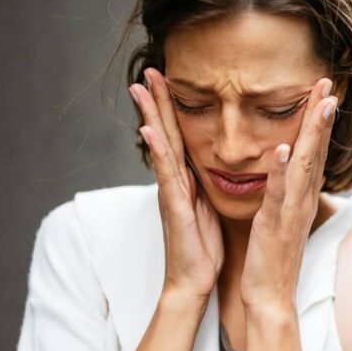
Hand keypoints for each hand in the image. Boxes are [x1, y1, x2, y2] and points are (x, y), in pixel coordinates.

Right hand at [131, 68, 223, 300]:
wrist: (194, 281)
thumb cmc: (203, 247)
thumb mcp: (208, 207)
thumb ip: (205, 184)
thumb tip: (211, 165)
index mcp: (187, 179)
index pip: (180, 135)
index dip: (174, 107)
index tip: (169, 77)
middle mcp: (175, 180)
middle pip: (166, 132)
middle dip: (157, 100)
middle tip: (148, 69)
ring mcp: (171, 192)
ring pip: (161, 145)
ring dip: (150, 114)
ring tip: (141, 86)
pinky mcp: (174, 207)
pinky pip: (166, 174)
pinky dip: (157, 151)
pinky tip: (149, 130)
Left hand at [240, 78, 337, 309]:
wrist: (270, 297)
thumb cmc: (272, 259)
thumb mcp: (281, 218)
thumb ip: (286, 194)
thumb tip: (288, 173)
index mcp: (301, 197)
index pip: (315, 152)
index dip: (321, 121)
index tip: (325, 91)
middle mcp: (302, 200)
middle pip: (317, 150)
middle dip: (322, 115)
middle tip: (329, 82)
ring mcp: (291, 211)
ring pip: (305, 165)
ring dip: (313, 133)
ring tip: (320, 103)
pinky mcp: (275, 224)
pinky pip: (279, 194)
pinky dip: (282, 171)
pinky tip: (284, 149)